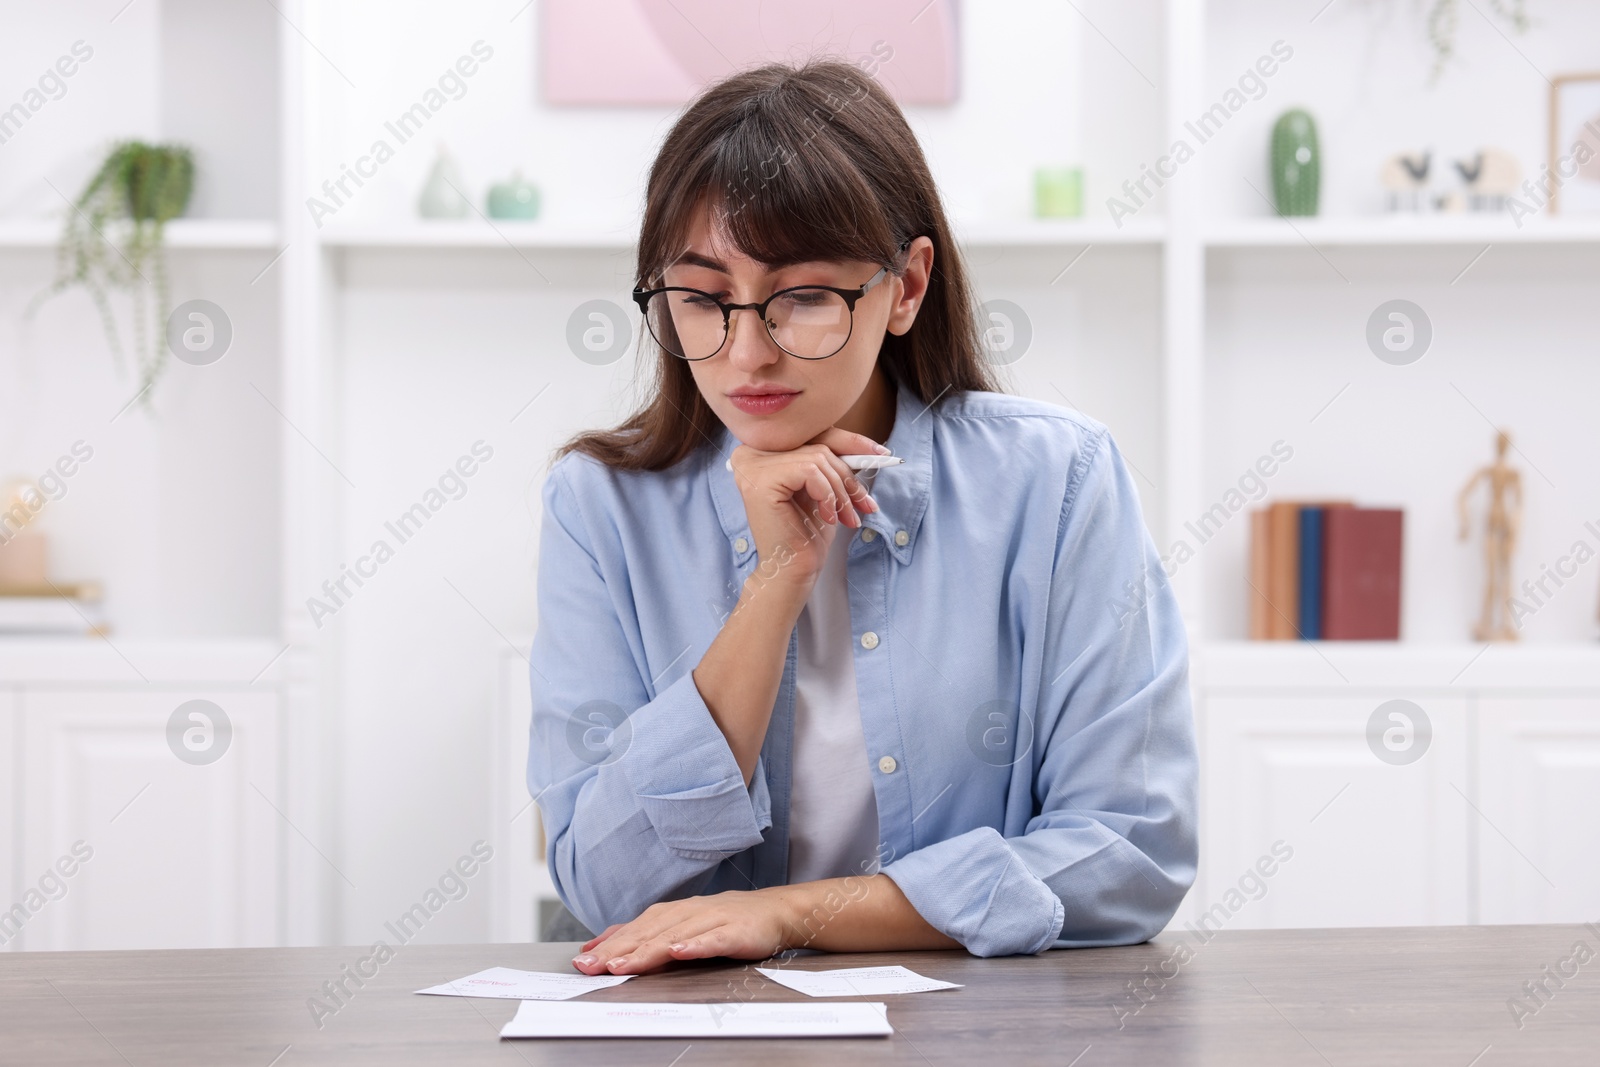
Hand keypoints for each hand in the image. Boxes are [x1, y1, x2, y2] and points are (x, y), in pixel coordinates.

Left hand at [569, 888, 797, 975]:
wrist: (774, 912)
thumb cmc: (724, 921)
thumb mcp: (680, 925)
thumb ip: (644, 935)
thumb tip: (599, 946)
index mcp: (672, 913)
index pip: (634, 929)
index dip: (607, 945)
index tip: (582, 961)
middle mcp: (687, 913)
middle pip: (647, 933)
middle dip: (617, 950)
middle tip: (592, 967)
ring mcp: (711, 921)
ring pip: (674, 936)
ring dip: (647, 950)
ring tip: (623, 964)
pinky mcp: (734, 932)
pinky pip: (712, 939)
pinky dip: (695, 945)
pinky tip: (680, 951)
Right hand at [728, 427, 885, 587]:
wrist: (793, 570)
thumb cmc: (807, 532)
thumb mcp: (824, 487)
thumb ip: (833, 460)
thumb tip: (870, 447)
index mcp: (762, 452)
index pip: (811, 433)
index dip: (849, 441)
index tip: (880, 453)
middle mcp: (750, 453)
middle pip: (816, 444)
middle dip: (848, 476)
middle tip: (864, 504)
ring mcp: (751, 465)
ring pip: (817, 458)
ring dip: (841, 491)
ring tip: (846, 518)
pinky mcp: (760, 479)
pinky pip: (809, 471)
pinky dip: (827, 495)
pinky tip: (827, 517)